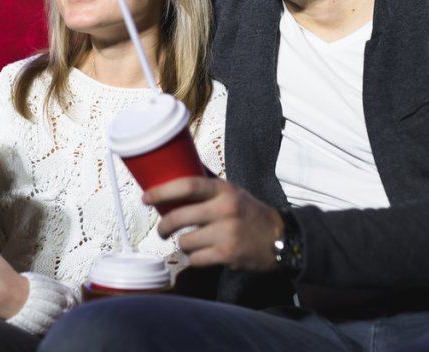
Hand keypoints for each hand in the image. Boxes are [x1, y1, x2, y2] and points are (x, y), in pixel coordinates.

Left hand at [145, 177, 282, 272]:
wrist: (281, 238)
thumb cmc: (252, 214)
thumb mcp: (234, 192)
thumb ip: (209, 185)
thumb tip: (179, 170)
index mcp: (224, 190)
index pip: (187, 184)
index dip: (162, 191)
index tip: (146, 197)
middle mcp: (225, 209)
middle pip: (179, 216)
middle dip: (164, 226)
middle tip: (162, 230)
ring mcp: (226, 232)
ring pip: (185, 241)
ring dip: (184, 244)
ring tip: (193, 242)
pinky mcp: (227, 253)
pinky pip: (196, 259)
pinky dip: (196, 258)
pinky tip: (204, 254)